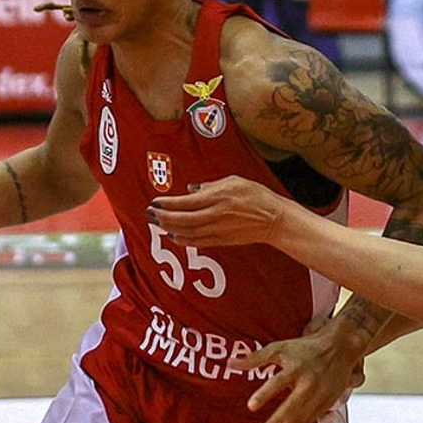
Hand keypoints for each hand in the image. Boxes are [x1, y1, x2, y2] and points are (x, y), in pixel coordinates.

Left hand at [147, 175, 287, 246]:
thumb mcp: (233, 181)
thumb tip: (190, 189)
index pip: (185, 202)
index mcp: (217, 197)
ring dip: (169, 229)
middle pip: (181, 219)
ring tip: (157, 224)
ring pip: (187, 233)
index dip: (167, 204)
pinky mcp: (221, 240)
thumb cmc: (255, 196)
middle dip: (162, 217)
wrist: (273, 219)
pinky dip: (183, 240)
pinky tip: (173, 236)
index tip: (154, 202)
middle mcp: (215, 215)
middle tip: (149, 214)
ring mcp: (218, 230)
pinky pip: (197, 242)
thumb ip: (209, 185)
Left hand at [232, 316, 365, 422]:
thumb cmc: (306, 349)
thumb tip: (230, 363)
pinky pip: (310, 420)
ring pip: (300, 418)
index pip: (278, 382)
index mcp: (295, 367)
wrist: (340, 349)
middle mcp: (308, 383)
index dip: (264, 394)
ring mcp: (319, 395)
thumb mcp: (280, 348)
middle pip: (290, 407)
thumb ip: (255, 357)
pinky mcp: (326, 403)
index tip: (251, 406)